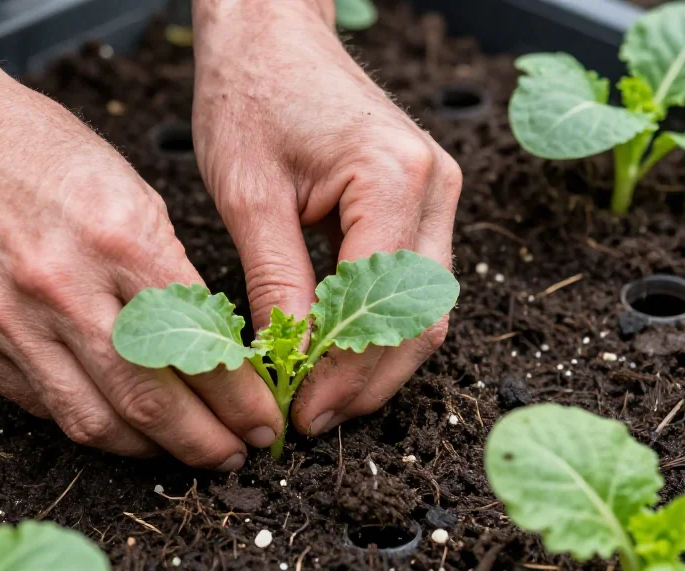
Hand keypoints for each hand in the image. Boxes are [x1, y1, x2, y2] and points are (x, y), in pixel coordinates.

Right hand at [0, 66, 282, 468]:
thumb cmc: (41, 150)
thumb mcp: (132, 191)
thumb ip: (168, 273)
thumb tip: (208, 348)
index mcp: (120, 239)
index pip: (197, 345)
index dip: (239, 397)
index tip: (262, 418)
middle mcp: (64, 288)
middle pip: (149, 400)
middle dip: (205, 442)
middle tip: (237, 455)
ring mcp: (10, 321)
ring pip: (93, 422)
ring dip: (149, 450)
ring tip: (183, 451)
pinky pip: (43, 407)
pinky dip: (90, 423)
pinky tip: (120, 424)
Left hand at [192, 0, 461, 435]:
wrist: (270, 34)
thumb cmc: (251, 93)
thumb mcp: (248, 195)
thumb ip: (274, 282)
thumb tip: (284, 361)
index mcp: (395, 179)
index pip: (380, 307)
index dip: (341, 373)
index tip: (297, 411)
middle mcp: (434, 188)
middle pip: (421, 318)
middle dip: (366, 381)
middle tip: (310, 419)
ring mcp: (435, 194)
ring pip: (424, 309)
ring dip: (376, 361)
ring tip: (319, 397)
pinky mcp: (419, 202)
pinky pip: (411, 284)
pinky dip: (377, 327)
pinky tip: (334, 354)